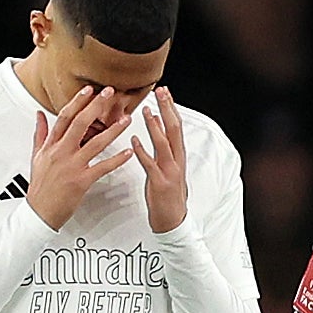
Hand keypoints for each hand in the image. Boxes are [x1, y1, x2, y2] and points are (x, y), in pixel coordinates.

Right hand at [24, 87, 135, 230]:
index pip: (65, 117)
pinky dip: (117, 159)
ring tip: (126, 120)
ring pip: (95, 143)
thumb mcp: (36, 156)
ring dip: (113, 131)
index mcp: (51, 145)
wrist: (40, 211)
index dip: (78, 101)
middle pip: (80, 123)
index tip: (89, 90)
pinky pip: (103, 167)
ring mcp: (72, 166)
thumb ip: (40, 133)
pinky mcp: (82, 181)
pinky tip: (129, 152)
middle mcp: (62, 152)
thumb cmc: (40, 185)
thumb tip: (40, 115)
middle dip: (95, 107)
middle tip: (110, 94)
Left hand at [132, 86, 189, 233]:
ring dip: (155, 127)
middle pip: (174, 130)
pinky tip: (134, 140)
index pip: (176, 126)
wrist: (173, 221)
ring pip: (164, 144)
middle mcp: (176, 161)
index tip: (164, 91)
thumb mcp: (168, 166)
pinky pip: (150, 164)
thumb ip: (163, 146)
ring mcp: (169, 172)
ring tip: (147, 111)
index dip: (171, 108)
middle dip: (168, 110)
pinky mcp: (160, 183)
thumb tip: (157, 124)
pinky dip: (142, 151)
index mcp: (178, 156)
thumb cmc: (167, 194)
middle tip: (161, 92)